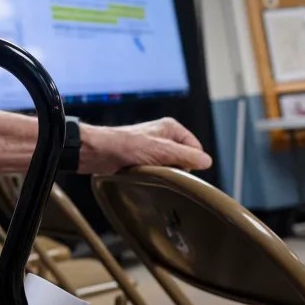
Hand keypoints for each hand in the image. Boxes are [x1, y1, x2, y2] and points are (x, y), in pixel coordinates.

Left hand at [80, 118, 211, 174]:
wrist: (98, 152)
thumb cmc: (127, 146)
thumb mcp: (162, 151)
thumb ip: (186, 155)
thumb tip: (207, 161)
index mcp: (171, 128)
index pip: (196, 149)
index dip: (190, 163)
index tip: (178, 170)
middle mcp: (163, 136)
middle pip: (184, 159)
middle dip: (176, 169)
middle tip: (162, 172)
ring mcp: (153, 148)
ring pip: (170, 167)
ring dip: (163, 173)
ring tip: (150, 173)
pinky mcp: (142, 159)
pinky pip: (157, 171)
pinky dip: (153, 176)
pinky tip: (143, 176)